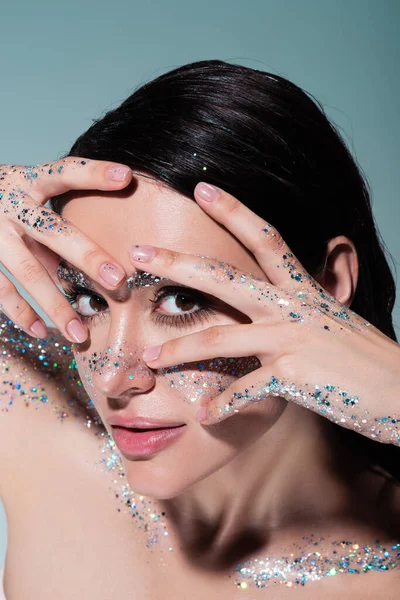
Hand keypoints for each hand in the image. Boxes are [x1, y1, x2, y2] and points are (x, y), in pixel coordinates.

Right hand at [0, 159, 131, 342]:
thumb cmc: (7, 201)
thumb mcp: (27, 196)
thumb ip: (56, 222)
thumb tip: (101, 262)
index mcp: (28, 181)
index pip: (64, 173)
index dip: (94, 173)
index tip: (126, 176)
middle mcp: (11, 205)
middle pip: (54, 231)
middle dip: (87, 256)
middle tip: (118, 279)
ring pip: (29, 272)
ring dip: (56, 305)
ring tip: (80, 333)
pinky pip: (1, 289)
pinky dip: (22, 313)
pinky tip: (43, 332)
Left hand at [130, 182, 399, 445]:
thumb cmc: (365, 358)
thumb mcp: (332, 320)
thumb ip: (302, 305)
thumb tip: (282, 296)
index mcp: (303, 289)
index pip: (266, 238)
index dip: (234, 209)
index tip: (202, 188)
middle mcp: (293, 307)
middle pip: (226, 278)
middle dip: (178, 263)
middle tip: (137, 252)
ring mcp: (291, 340)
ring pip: (220, 338)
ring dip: (178, 349)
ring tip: (148, 360)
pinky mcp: (293, 377)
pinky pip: (245, 391)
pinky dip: (223, 406)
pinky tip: (205, 416)